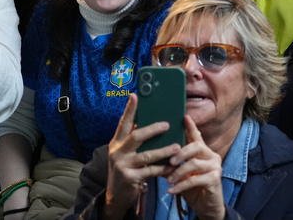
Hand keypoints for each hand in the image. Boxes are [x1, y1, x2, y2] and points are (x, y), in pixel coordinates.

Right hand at [105, 94, 179, 217]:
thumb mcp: (125, 153)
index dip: (130, 109)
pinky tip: (172, 166)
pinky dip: (163, 168)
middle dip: (153, 129)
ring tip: (177, 147)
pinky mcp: (130, 178)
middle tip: (167, 125)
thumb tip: (153, 124)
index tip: (135, 95)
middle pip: (136, 136)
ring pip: (147, 155)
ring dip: (164, 150)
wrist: (115, 196)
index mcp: (117, 142)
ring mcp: (123, 165)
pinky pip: (151, 171)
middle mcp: (118, 152)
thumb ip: (134, 141)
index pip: (123, 123)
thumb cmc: (126, 170)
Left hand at [165, 116, 224, 219]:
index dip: (191, 127)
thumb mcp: (183, 174)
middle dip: (181, 152)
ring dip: (178, 172)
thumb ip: (177, 163)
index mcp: (204, 152)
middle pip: (197, 146)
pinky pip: (195, 180)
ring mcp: (215, 167)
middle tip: (169, 161)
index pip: (197, 136)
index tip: (184, 117)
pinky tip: (171, 190)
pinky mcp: (215, 180)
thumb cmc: (193, 188)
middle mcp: (212, 156)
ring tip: (168, 179)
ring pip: (194, 164)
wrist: (207, 207)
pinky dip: (181, 185)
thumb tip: (160, 154)